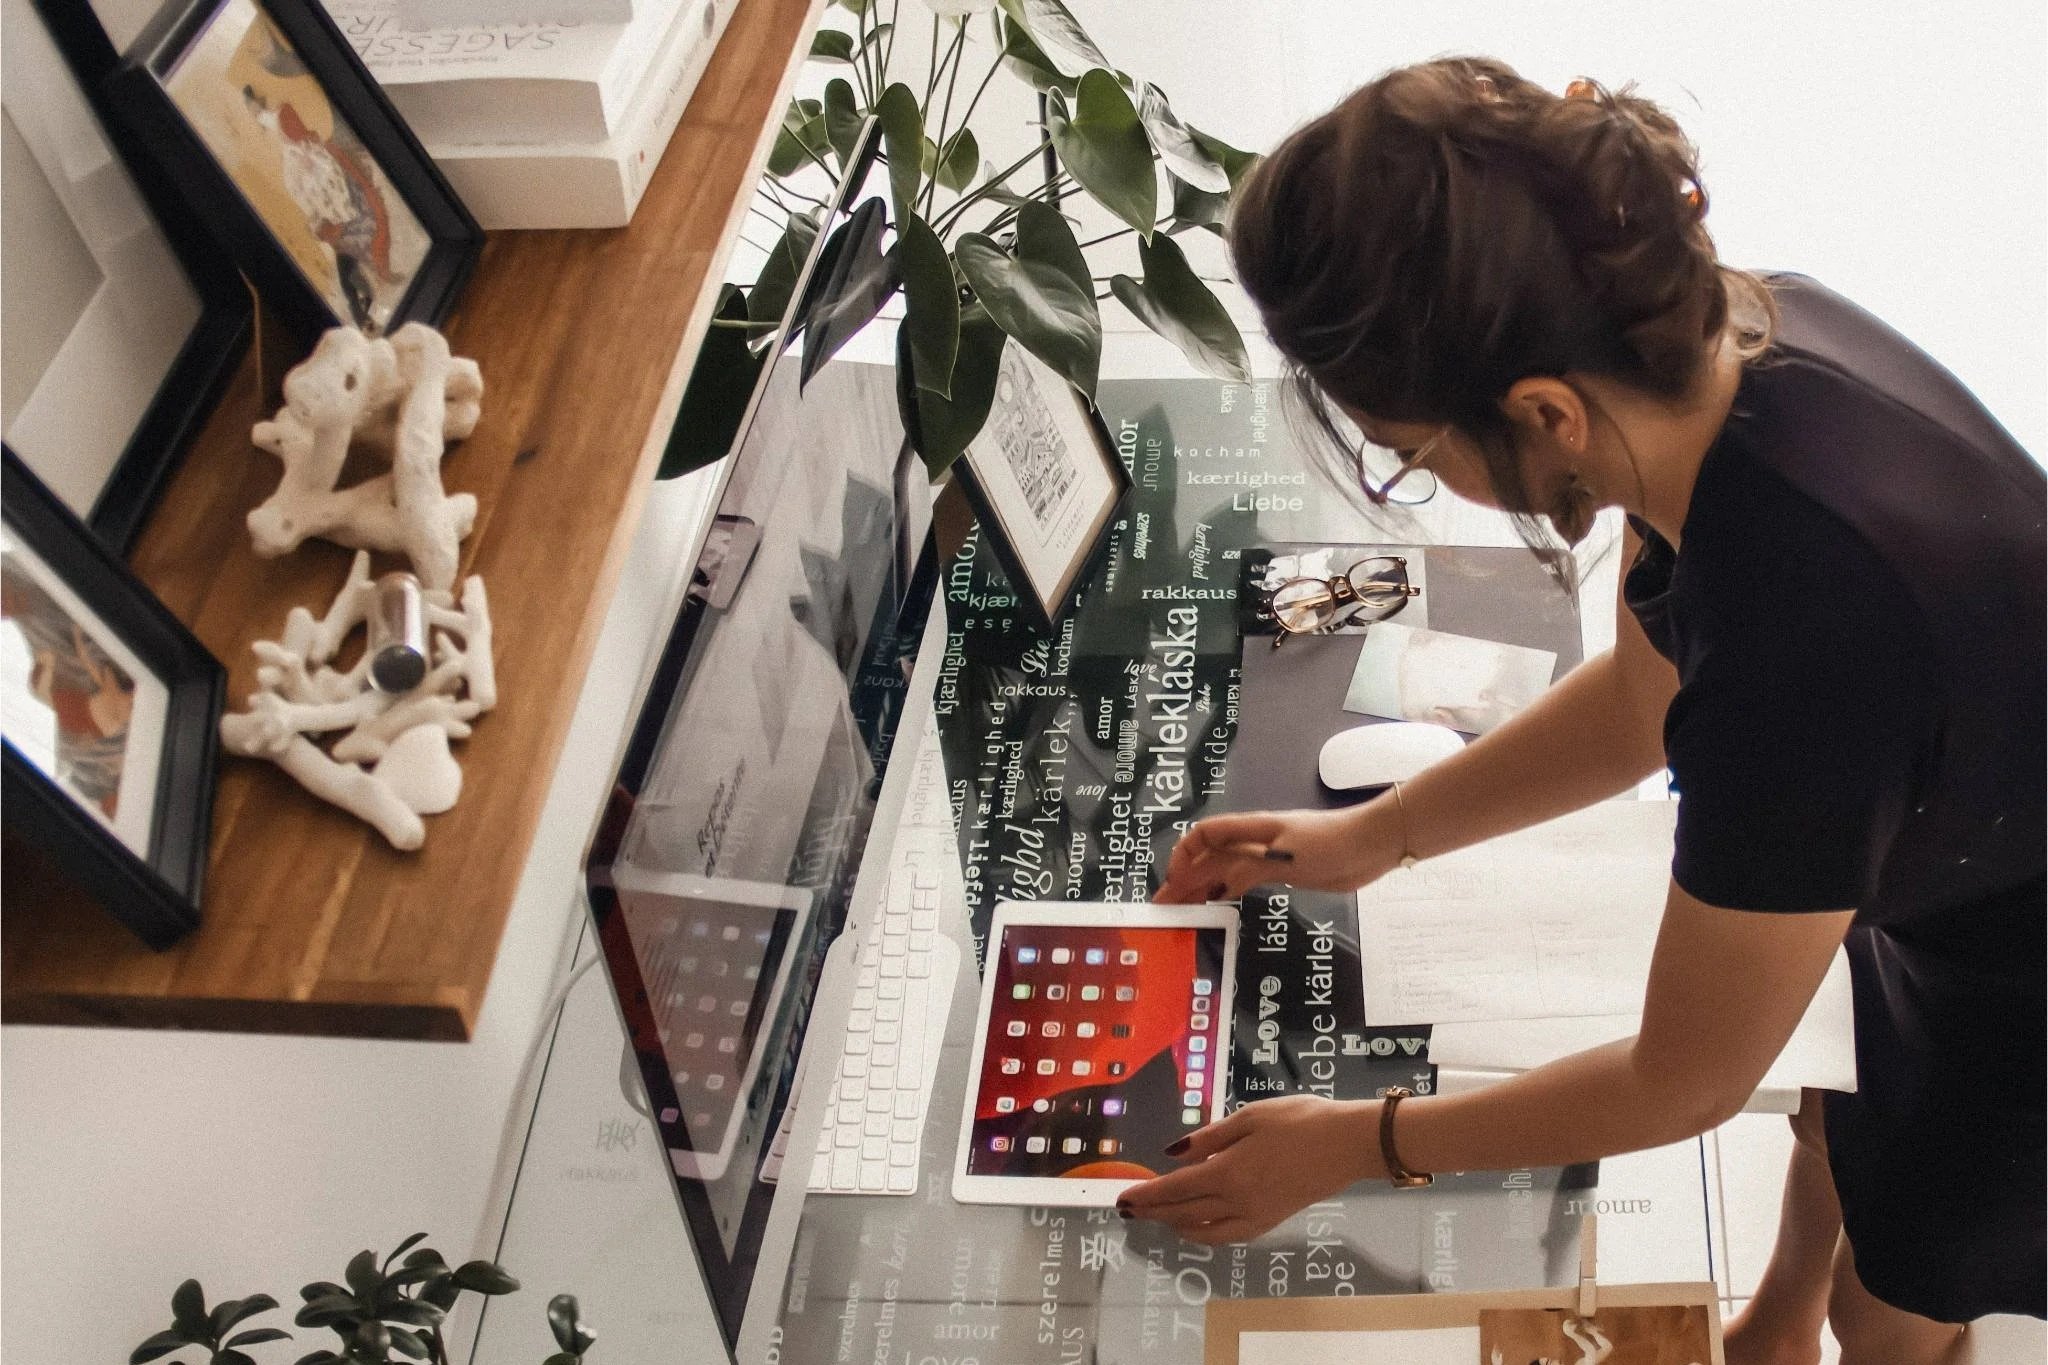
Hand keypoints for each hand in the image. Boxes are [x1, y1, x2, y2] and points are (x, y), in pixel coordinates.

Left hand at [1117, 1096, 1383, 1243]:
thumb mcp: (1249, 1117)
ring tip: (1157, 1217)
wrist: (1346, 1144)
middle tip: (1128, 1210)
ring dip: (1175, 1225)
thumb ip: (1210, 1138)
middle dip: (1153, 1212)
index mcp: (1228, 1172)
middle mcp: (1236, 1201)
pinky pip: (1228, 1236)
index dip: (1146, 1195)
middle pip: (1184, 1213)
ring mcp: (1255, 1216)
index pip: (1175, 1189)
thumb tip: (1173, 1154)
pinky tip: (1198, 1228)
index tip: (1122, 1198)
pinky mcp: (1271, 1221)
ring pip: (1204, 1229)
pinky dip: (1205, 1235)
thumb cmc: (1299, 1121)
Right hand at [1154, 804, 1398, 903]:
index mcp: (1250, 829)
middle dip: (1185, 880)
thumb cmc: (1329, 843)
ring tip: (1184, 915)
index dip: (1184, 856)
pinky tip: (1218, 909)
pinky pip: (1243, 882)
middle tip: (1166, 910)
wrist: (1372, 844)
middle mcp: (1253, 842)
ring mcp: (1267, 857)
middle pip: (1209, 857)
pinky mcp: (1283, 872)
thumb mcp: (1284, 856)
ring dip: (1202, 889)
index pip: (1203, 835)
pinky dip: (1225, 894)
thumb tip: (1213, 885)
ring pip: (1224, 871)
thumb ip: (1246, 868)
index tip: (1174, 883)